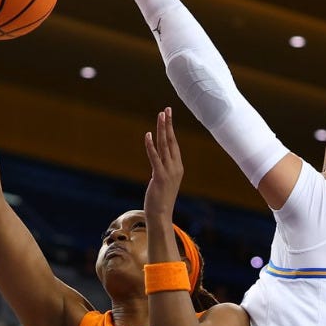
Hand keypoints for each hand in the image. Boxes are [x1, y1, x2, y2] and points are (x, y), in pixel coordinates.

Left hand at [143, 108, 183, 233]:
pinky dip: (150, 146)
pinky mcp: (159, 177)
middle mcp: (175, 167)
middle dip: (168, 124)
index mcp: (178, 167)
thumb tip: (157, 165)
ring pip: (165, 146)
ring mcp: (168, 172)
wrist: (161, 215)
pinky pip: (154, 157)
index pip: (174, 144)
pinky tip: (147, 135)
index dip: (170, 130)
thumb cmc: (160, 200)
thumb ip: (162, 171)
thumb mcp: (164, 182)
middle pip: (171, 141)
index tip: (168, 116)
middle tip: (166, 109)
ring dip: (162, 129)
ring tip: (160, 115)